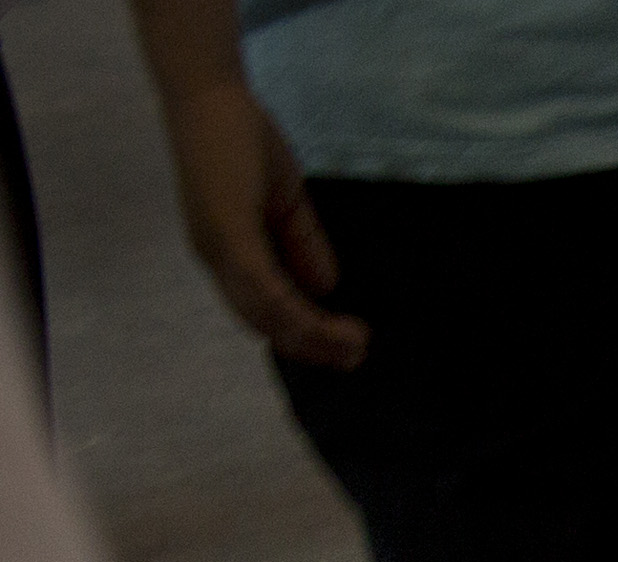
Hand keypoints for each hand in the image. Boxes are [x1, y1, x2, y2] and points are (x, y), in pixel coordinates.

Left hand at [155, 79, 363, 367]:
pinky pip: (265, 288)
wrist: (210, 95)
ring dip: (312, 336)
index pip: (263, 308)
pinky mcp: (227, 235)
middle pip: (264, 322)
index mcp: (226, 250)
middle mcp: (215, 258)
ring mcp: (218, 249)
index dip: (303, 333)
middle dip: (311, 347)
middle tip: (356, 359)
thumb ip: (302, 245)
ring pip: (265, 313)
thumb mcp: (284, 200)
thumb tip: (325, 289)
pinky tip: (331, 321)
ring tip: (355, 345)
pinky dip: (299, 312)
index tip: (345, 345)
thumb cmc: (241, 138)